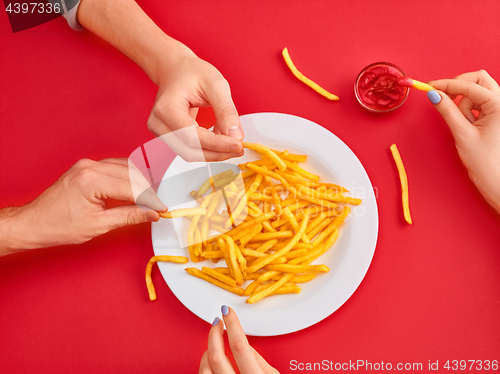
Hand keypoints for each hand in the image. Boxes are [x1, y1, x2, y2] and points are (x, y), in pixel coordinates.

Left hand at [0, 158, 165, 254]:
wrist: (34, 222)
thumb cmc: (58, 225)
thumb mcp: (99, 225)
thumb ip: (129, 216)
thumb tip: (151, 213)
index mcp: (92, 180)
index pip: (133, 187)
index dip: (150, 200)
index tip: (161, 210)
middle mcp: (90, 166)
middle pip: (132, 173)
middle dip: (148, 191)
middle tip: (156, 207)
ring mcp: (87, 164)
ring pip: (126, 167)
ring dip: (139, 182)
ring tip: (147, 200)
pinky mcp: (87, 167)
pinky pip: (115, 167)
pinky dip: (128, 177)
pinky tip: (132, 191)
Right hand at [77, 0, 243, 161]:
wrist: (175, 69)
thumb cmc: (192, 72)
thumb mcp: (216, 85)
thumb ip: (226, 111)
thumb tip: (236, 136)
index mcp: (166, 108)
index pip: (192, 136)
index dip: (217, 144)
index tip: (238, 145)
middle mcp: (158, 123)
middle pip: (190, 150)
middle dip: (217, 152)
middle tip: (239, 148)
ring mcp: (160, 132)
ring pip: (190, 154)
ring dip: (214, 153)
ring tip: (232, 143)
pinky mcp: (168, 137)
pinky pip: (190, 149)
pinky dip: (208, 149)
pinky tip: (221, 141)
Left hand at [199, 306, 278, 373]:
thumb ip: (260, 361)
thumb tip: (247, 344)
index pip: (239, 345)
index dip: (232, 324)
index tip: (227, 311)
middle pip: (216, 356)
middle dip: (214, 334)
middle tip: (217, 322)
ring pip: (205, 369)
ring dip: (207, 351)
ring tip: (214, 342)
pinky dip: (204, 367)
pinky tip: (209, 361)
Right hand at [427, 70, 499, 213]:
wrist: (496, 179)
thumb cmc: (486, 161)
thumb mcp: (462, 133)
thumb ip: (447, 111)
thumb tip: (434, 95)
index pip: (470, 86)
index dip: (447, 84)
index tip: (430, 86)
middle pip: (479, 79)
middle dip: (459, 87)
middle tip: (444, 98)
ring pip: (478, 91)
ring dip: (465, 103)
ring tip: (464, 124)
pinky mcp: (496, 115)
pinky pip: (479, 103)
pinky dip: (469, 110)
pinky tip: (468, 125)